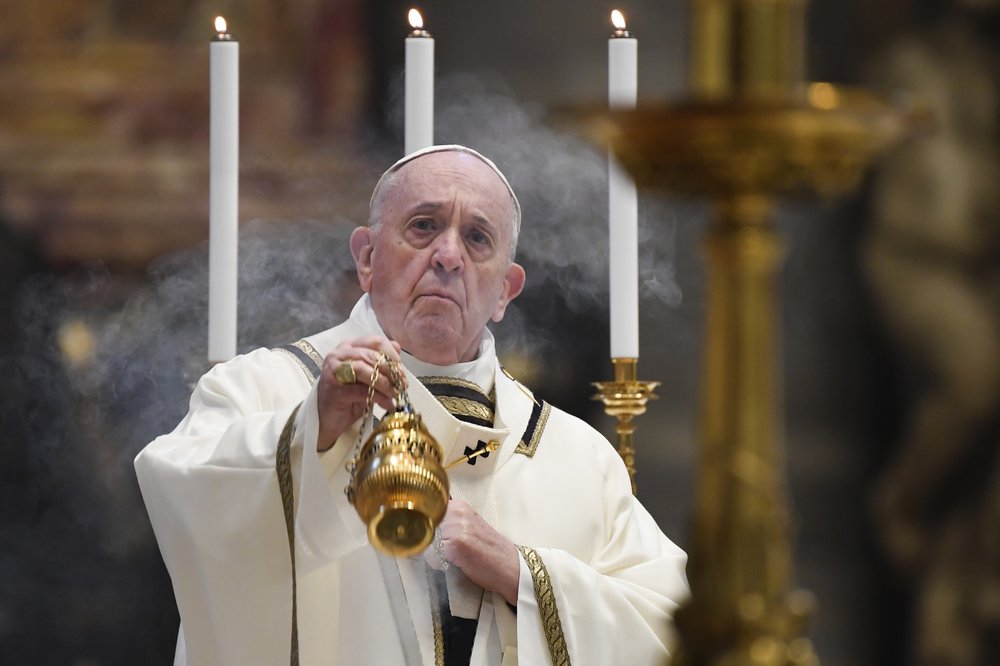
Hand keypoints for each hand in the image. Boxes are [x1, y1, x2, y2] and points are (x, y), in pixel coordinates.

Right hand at [316, 336, 402, 450]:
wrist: (327, 420)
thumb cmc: (348, 397)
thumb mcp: (368, 378)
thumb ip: (380, 362)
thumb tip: (397, 347)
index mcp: (348, 347)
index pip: (375, 342)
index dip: (392, 354)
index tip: (402, 370)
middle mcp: (338, 355)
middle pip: (371, 356)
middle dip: (391, 371)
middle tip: (402, 385)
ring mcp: (333, 371)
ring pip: (364, 369)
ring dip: (384, 383)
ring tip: (395, 394)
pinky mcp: (333, 389)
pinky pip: (360, 390)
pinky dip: (378, 397)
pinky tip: (387, 404)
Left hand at [426, 499, 519, 605]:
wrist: (511, 567)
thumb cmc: (490, 550)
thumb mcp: (470, 526)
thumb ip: (449, 522)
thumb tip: (421, 527)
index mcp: (460, 506)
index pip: (426, 514)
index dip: (425, 529)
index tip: (430, 538)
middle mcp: (458, 512)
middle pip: (423, 527)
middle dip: (427, 541)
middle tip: (443, 552)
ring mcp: (457, 527)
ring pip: (425, 541)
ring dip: (432, 553)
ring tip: (450, 558)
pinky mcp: (456, 544)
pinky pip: (431, 554)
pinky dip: (437, 563)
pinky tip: (452, 564)